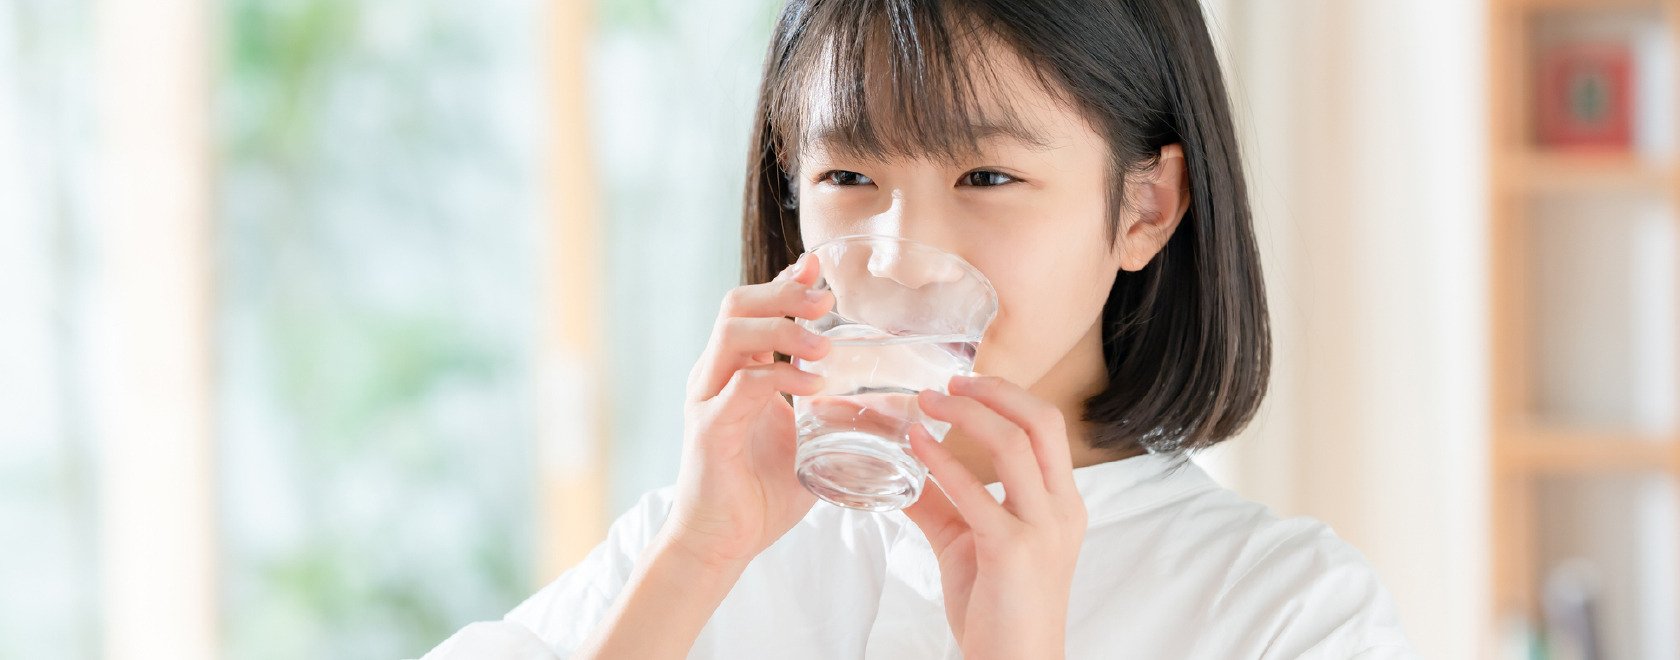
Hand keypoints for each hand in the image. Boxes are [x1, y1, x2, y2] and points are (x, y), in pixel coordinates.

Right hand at [665, 253, 832, 569]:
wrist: (721, 543)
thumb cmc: (759, 494)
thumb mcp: (805, 442)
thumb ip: (829, 414)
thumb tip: (882, 399)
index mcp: (734, 372)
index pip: (753, 309)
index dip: (785, 282)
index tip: (820, 268)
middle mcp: (714, 377)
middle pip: (736, 306)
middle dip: (783, 292)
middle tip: (826, 301)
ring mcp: (706, 400)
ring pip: (733, 334)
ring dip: (782, 329)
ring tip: (823, 343)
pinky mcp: (708, 430)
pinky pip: (741, 387)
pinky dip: (780, 378)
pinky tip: (813, 386)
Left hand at [902, 375, 1086, 659]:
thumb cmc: (999, 609)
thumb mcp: (969, 543)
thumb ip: (941, 503)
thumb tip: (902, 471)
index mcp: (1061, 503)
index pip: (1047, 426)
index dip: (1007, 395)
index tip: (965, 383)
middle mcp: (1061, 509)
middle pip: (1041, 421)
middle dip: (993, 391)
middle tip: (947, 383)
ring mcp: (1042, 529)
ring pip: (1014, 445)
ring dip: (966, 414)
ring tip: (925, 404)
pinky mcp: (1014, 551)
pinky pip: (975, 493)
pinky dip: (942, 460)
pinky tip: (915, 446)